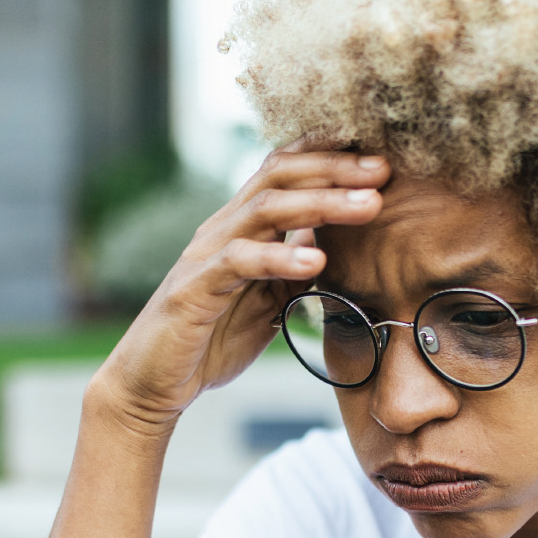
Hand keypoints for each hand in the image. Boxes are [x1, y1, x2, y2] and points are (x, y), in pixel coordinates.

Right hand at [93, 144, 388, 430]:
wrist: (152, 383)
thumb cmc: (211, 339)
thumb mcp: (268, 300)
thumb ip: (296, 270)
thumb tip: (336, 245)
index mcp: (241, 227)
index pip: (283, 170)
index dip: (329, 154)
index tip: (380, 153)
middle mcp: (222, 229)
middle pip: (279, 175)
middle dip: (335, 169)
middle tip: (384, 170)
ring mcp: (205, 254)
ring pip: (264, 209)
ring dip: (322, 204)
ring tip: (370, 207)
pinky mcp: (194, 288)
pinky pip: (239, 261)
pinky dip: (280, 257)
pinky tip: (316, 260)